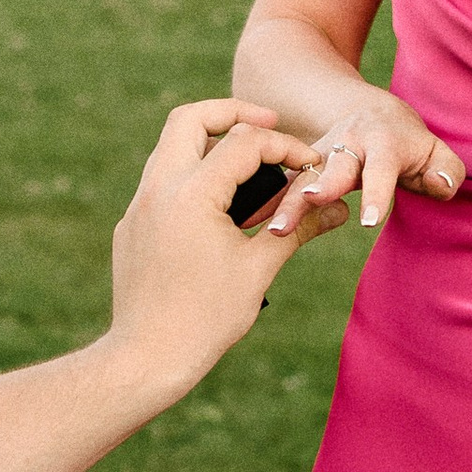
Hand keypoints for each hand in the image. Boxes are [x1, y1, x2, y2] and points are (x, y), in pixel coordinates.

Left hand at [104, 101, 337, 403]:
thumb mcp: (259, 269)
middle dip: (232, 112)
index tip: (308, 164)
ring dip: (209, 143)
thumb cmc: (206, 319)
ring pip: (170, 147)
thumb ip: (297, 228)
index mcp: (191, 193)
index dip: (284, 146)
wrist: (145, 358)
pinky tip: (220, 205)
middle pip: (189, 118)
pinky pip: (160, 182)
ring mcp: (138, 207)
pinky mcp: (130, 227)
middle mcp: (158, 189)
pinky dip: (191, 175)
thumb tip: (340, 210)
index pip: (243, 142)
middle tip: (269, 122)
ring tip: (249, 162)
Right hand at [268, 94, 464, 235]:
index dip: (376, 193)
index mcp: (383, 140)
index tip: (368, 220)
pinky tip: (243, 222)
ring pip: (299, 175)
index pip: (381, 168)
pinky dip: (261, 200)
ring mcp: (320, 152)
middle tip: (308, 202)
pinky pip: (279, 183)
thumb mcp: (436, 152)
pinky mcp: (301, 165)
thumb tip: (439, 185)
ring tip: (267, 226)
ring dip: (282, 200)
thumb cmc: (409, 144)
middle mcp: (347, 143)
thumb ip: (446, 171)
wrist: (370, 114)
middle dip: (318, 186)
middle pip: (331, 166)